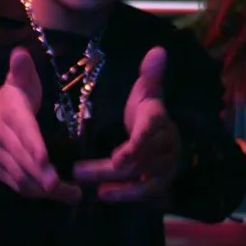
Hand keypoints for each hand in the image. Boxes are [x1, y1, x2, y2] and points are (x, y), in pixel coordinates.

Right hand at [0, 47, 81, 203]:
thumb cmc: (17, 96)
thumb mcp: (22, 80)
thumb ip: (23, 69)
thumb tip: (20, 53)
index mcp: (10, 114)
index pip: (24, 136)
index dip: (36, 153)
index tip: (50, 168)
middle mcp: (0, 136)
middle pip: (23, 162)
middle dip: (46, 179)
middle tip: (72, 192)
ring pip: (20, 177)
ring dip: (44, 191)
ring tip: (70, 196)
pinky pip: (14, 183)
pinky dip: (33, 192)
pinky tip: (52, 195)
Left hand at [75, 47, 181, 202]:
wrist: (163, 134)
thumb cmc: (145, 112)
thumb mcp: (145, 93)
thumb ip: (149, 76)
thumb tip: (158, 50)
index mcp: (158, 120)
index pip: (150, 133)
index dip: (135, 147)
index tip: (117, 159)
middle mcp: (167, 144)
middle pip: (139, 160)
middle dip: (108, 168)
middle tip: (77, 170)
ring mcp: (166, 165)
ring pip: (142, 178)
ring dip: (116, 185)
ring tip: (90, 187)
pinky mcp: (161, 182)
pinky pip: (147, 192)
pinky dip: (127, 196)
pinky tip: (105, 195)